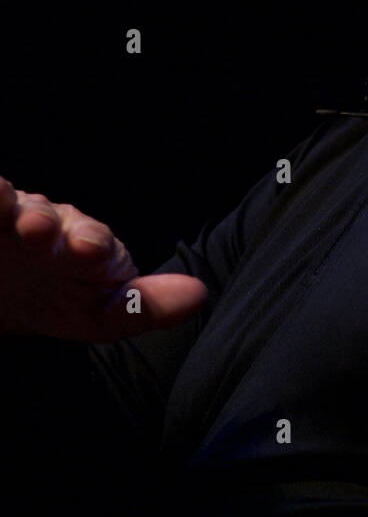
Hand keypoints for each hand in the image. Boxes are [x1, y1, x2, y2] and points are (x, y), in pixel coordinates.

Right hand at [0, 176, 207, 340]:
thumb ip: (143, 305)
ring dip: (7, 205)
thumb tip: (198, 294)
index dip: (92, 243)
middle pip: (45, 217)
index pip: (90, 242)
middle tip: (38, 229)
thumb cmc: (66, 295)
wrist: (11, 288)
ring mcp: (13, 219)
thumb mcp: (102, 312)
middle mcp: (47, 224)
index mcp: (84, 244)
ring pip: (11, 206)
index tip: (91, 251)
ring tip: (2, 205)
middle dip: (43, 221)